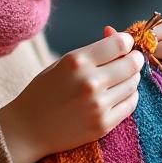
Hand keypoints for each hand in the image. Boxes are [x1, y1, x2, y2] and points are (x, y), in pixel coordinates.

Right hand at [0, 31, 143, 162]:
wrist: (27, 129)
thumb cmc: (44, 91)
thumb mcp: (63, 63)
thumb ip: (92, 50)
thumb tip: (115, 33)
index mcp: (77, 61)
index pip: (119, 43)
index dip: (127, 42)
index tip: (125, 44)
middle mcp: (89, 82)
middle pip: (132, 64)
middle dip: (134, 59)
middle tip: (131, 60)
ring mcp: (98, 105)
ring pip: (133, 84)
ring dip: (131, 78)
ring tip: (121, 78)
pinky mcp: (103, 125)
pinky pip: (131, 104)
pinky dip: (129, 96)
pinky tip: (119, 94)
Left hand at [115, 20, 161, 102]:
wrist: (156, 98)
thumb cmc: (146, 69)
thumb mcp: (135, 54)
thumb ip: (124, 42)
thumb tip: (108, 29)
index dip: (152, 34)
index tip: (136, 43)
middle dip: (156, 53)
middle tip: (139, 61)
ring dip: (161, 69)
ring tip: (147, 74)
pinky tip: (156, 86)